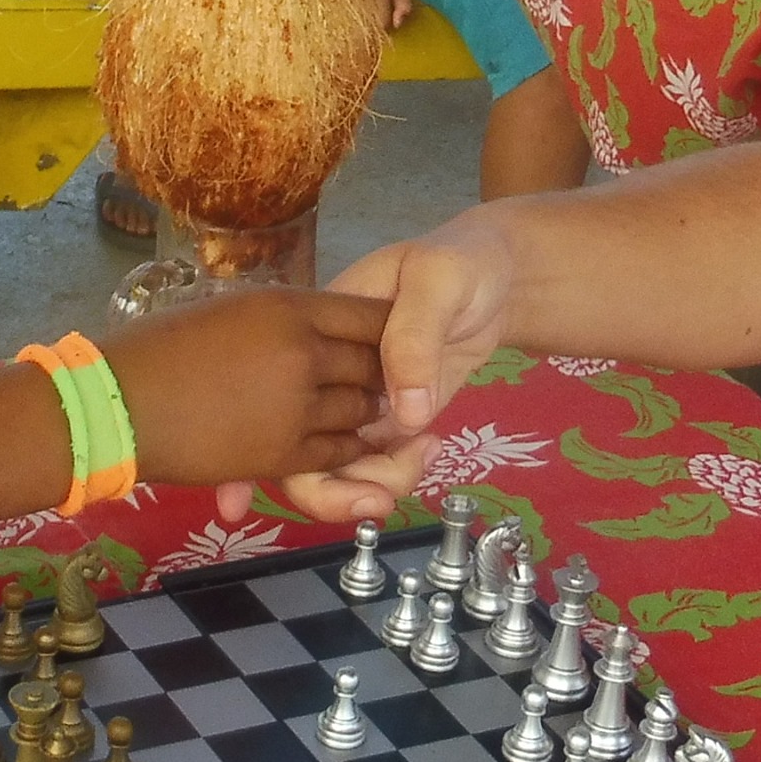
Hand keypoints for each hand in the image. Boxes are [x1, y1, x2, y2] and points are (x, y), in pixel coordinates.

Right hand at [100, 285, 388, 492]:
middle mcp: (302, 354)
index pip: (368, 313)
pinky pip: (339, 453)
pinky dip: (348, 450)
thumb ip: (280, 317)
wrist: (118, 404)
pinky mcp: (284, 454)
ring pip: (361, 412)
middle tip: (382, 379)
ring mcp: (297, 407)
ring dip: (365, 414)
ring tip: (361, 410)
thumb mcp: (229, 309)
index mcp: (287, 309)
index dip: (387, 326)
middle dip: (383, 374)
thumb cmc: (158, 348)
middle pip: (374, 364)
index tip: (392, 335)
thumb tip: (312, 325)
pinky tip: (341, 445)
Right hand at [271, 218, 517, 520]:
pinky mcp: (386, 421)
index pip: (276, 395)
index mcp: (312, 331)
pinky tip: (429, 449)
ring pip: (336, 470)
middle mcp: (321, 376)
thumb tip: (404, 416)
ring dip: (372, 486)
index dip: (263, 453)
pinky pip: (373, 467)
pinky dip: (396, 476)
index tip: (260, 498)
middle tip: (381, 499)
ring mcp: (352, 403)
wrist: (500, 278)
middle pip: (296, 452)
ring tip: (425, 455)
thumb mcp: (437, 279)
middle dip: (334, 490)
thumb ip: (415, 338)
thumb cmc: (460, 262)